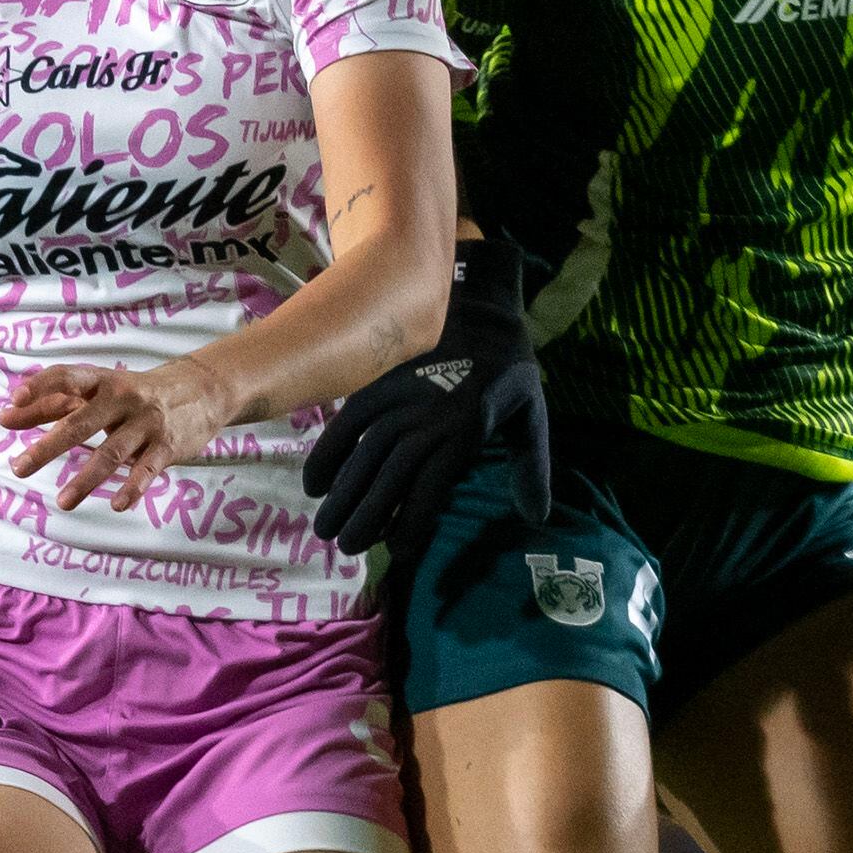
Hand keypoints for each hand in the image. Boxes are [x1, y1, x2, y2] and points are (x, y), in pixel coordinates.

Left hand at [0, 357, 237, 512]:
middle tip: (19, 468)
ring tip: (62, 502)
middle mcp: (123, 398)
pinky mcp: (167, 446)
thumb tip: (4, 419)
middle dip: (49, 446)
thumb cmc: (133, 394)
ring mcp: (147, 422)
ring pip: (113, 452)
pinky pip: (147, 469)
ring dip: (86, 478)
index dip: (41, 386)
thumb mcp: (96, 393)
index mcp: (101, 381)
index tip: (14, 400)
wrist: (201, 389)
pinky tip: (117, 505)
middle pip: (82, 422)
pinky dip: (133, 488)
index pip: (67, 377)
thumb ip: (50, 405)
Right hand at [304, 238, 552, 558]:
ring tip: (325, 528)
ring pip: (364, 452)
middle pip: (389, 474)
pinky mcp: (376, 382)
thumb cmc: (508, 364)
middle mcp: (425, 416)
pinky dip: (328, 451)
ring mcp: (396, 397)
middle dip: (365, 515)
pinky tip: (314, 483)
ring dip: (342, 492)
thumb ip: (532, 464)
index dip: (412, 520)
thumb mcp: (531, 411)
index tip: (399, 552)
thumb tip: (538, 518)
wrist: (477, 300)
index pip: (431, 485)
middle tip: (347, 547)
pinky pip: (346, 420)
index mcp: (465, 428)